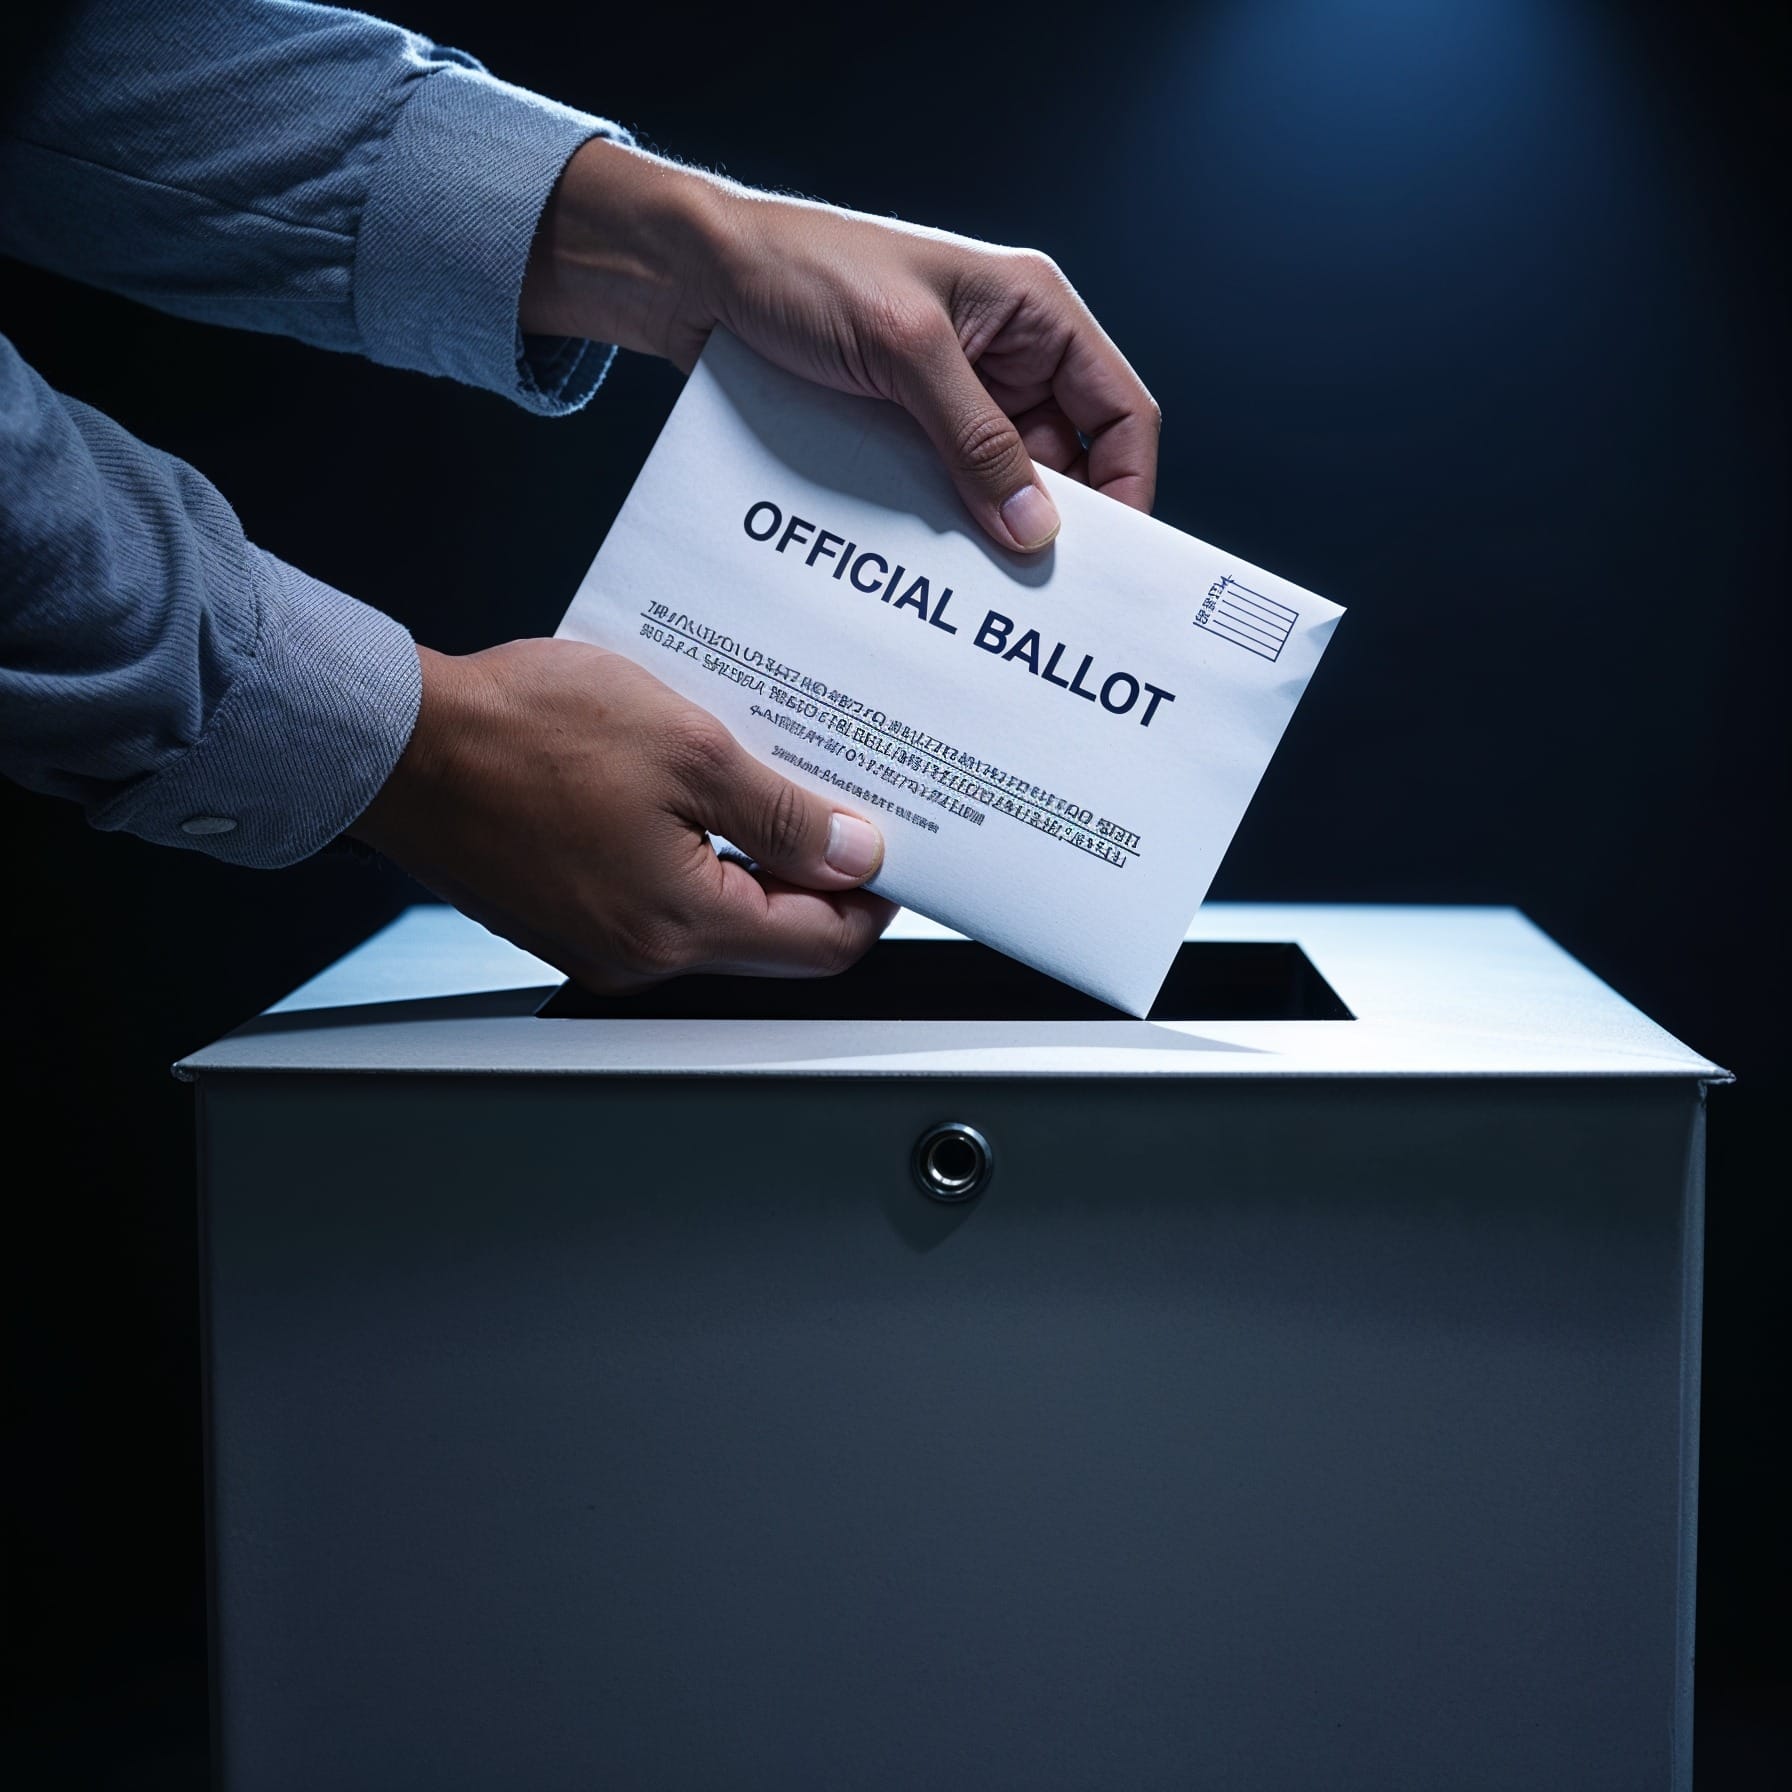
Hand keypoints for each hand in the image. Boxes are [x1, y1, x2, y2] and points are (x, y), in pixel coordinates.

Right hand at [353, 639, 895, 990]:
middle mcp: (640, 957)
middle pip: (774, 940)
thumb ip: (783, 814)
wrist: (397, 742)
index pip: (823, 945)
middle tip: (840, 807)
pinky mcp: (565, 917)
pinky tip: (698, 797)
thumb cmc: (521, 734)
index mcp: (680, 925)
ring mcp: (598, 943)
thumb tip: (854, 853)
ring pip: (718, 919)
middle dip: (819, 878)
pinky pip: (662, 899)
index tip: (892, 848)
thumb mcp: (687, 749)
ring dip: (756, 862)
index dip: (873, 897)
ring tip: (771, 787)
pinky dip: (696, 857)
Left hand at [522, 139, 1159, 553]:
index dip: (1127, 486)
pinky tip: (926, 563)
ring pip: (1002, 484)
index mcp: (1032, 311)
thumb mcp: (903, 351)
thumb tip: (1034, 526)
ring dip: (989, 531)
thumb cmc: (799, 271)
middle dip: (1053, 522)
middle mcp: (1005, 354)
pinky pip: (944, 488)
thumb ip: (975, 439)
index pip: (1119, 410)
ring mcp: (954, 395)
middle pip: (1067, 461)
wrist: (696, 278)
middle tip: (1037, 593)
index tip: (1109, 559)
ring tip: (976, 588)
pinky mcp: (905, 426)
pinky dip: (940, 527)